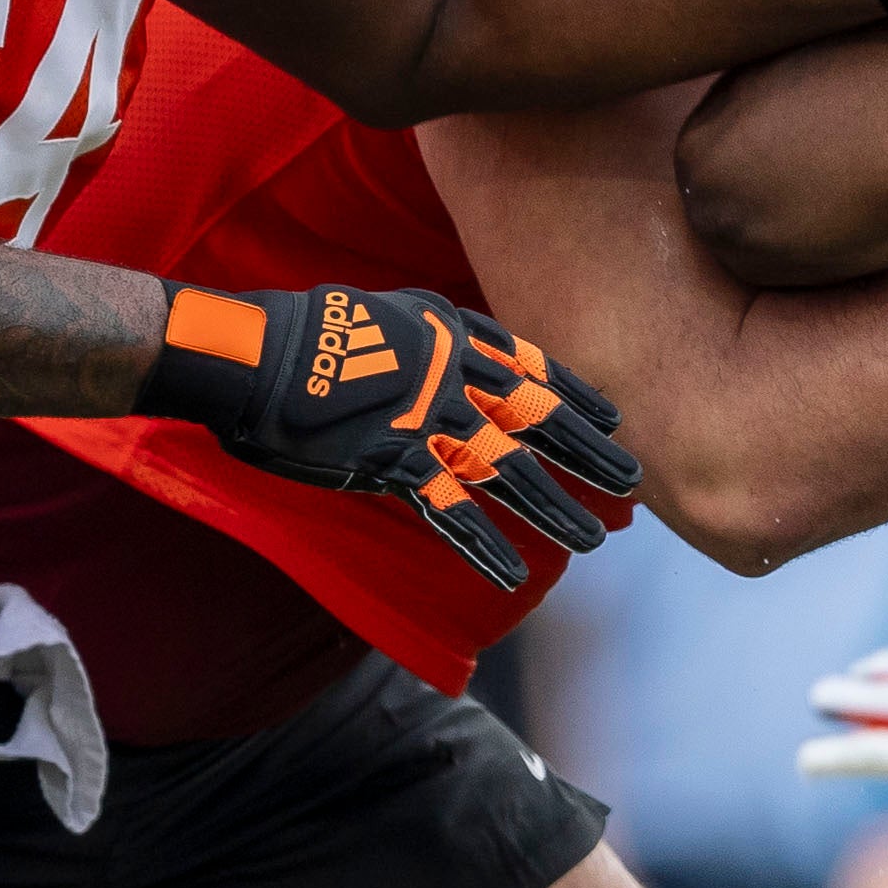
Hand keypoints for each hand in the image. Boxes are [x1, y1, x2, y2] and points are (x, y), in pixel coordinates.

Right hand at [140, 280, 640, 590]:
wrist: (254, 354)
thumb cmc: (305, 331)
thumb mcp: (383, 312)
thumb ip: (427, 335)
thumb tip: (448, 348)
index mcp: (452, 333)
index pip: (533, 366)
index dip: (576, 395)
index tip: (613, 418)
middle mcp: (454, 375)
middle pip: (539, 419)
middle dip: (589, 453)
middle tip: (633, 480)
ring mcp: (428, 420)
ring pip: (510, 470)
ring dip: (554, 507)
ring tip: (594, 538)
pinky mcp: (394, 463)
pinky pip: (451, 512)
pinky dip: (483, 546)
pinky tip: (514, 574)